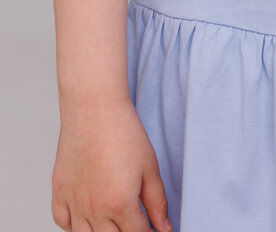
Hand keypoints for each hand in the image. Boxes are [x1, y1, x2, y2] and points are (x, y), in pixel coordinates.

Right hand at [51, 95, 173, 231]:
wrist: (94, 108)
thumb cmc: (125, 133)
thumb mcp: (150, 167)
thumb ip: (157, 202)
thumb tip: (165, 229)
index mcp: (120, 203)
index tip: (152, 228)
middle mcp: (94, 209)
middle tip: (134, 221)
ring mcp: (73, 201)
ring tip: (114, 221)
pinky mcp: (59, 191)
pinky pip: (62, 222)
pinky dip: (75, 226)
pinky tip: (89, 216)